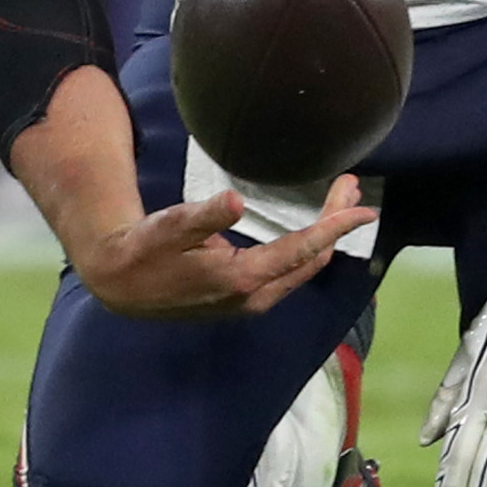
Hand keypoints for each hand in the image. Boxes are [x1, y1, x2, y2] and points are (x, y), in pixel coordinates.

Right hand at [67, 176, 371, 321]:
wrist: (122, 284)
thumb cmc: (145, 249)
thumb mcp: (171, 226)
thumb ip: (205, 215)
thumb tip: (234, 201)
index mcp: (243, 279)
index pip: (302, 249)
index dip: (335, 226)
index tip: (364, 207)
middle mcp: (255, 295)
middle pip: (310, 259)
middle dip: (335, 223)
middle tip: (351, 187)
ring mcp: (251, 300)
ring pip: (302, 267)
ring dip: (323, 235)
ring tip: (339, 202)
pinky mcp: (244, 297)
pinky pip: (289, 272)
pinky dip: (306, 247)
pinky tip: (310, 230)